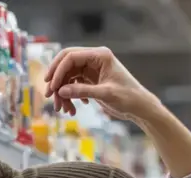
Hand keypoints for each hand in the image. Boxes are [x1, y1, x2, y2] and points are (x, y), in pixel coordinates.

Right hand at [43, 46, 158, 120]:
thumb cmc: (129, 98)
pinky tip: (75, 107)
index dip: (58, 70)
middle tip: (49, 95)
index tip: (52, 86)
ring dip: (63, 92)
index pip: (71, 57)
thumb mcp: (105, 94)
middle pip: (66, 64)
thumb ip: (83, 91)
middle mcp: (94, 59)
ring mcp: (92, 69)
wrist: (140, 108)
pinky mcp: (91, 80)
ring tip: (64, 109)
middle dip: (56, 80)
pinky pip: (73, 84)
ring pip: (68, 76)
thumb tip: (61, 91)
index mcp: (100, 55)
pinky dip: (71, 96)